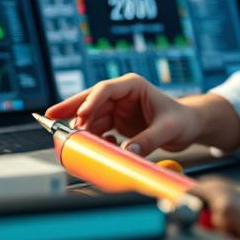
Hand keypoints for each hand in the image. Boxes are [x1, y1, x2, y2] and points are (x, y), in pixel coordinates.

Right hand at [44, 74, 239, 154]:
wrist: (188, 126)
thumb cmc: (182, 120)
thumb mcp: (168, 129)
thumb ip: (148, 140)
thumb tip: (128, 153)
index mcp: (132, 86)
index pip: (105, 89)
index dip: (90, 101)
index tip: (80, 116)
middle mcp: (121, 95)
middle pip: (90, 100)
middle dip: (70, 108)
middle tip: (50, 117)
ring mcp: (117, 109)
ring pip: (91, 117)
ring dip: (83, 130)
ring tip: (80, 143)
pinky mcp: (116, 123)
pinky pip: (98, 130)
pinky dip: (95, 139)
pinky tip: (103, 147)